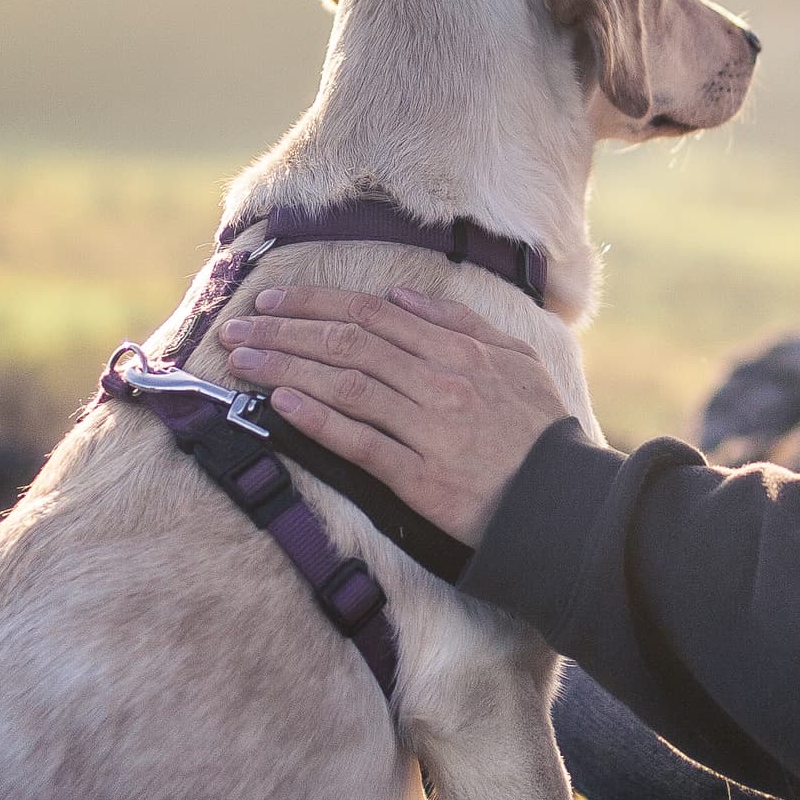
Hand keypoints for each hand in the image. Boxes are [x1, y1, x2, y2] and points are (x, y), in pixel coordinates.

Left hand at [216, 285, 571, 547]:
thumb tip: (404, 297)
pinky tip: (280, 404)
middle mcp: (438, 381)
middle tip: (237, 326)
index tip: (272, 301)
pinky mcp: (418, 478)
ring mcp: (427, 429)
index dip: (315, 304)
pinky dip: (317, 419)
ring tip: (242, 359)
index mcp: (459, 350)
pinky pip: (359, 442)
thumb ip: (461, 324)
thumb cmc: (540, 432)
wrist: (563, 503)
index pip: (371, 316)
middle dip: (285, 330)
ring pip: (344, 384)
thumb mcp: (517, 360)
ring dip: (287, 366)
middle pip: (347, 343)